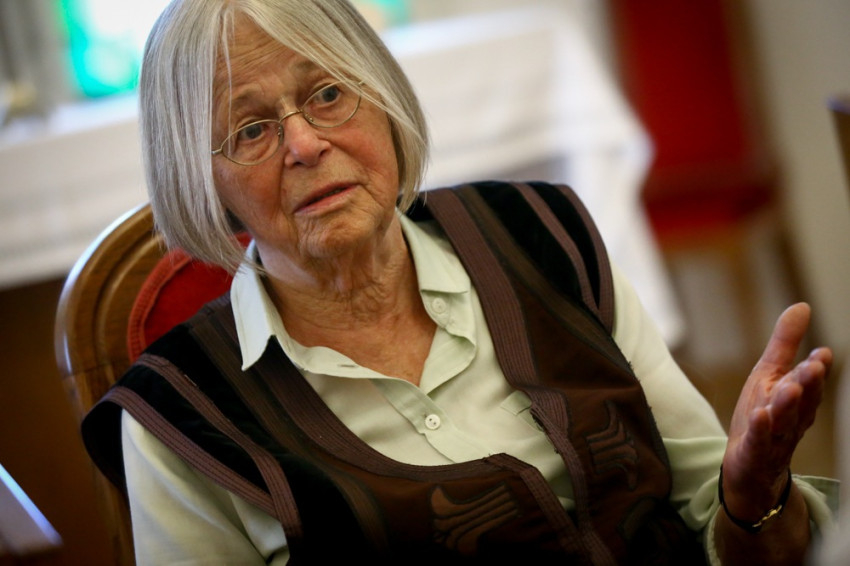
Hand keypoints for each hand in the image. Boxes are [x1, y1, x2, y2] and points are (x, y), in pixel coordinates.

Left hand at [721, 303, 831, 520]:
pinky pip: (759, 443)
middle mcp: (790, 418)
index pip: (810, 382)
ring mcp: (774, 438)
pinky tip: (760, 416)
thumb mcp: (770, 374)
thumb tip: (802, 305)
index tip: (821, 353)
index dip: (816, 369)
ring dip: (787, 405)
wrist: (750, 468)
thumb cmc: (763, 414)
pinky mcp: (753, 454)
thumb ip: (786, 343)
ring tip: (789, 387)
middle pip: (802, 400)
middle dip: (808, 384)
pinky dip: (761, 430)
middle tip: (813, 367)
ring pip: (784, 421)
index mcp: (797, 398)